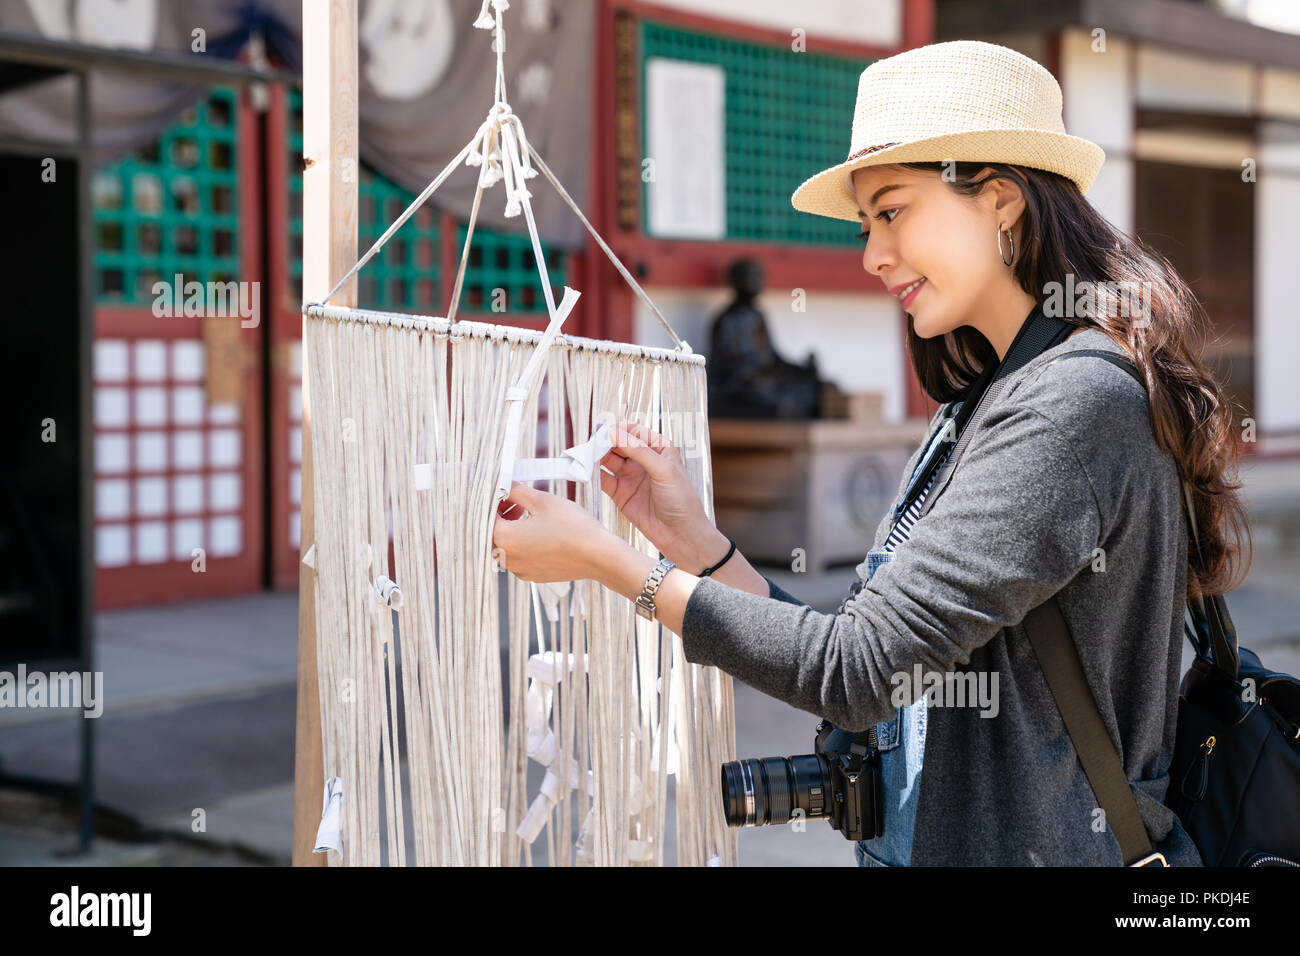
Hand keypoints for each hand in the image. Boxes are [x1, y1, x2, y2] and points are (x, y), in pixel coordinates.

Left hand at [490, 481, 614, 583]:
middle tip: (517, 502)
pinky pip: (519, 557)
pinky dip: (524, 544)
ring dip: (513, 529)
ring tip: (531, 516)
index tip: (507, 492)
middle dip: (502, 515)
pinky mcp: (533, 575)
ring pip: (506, 546)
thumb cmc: (572, 527)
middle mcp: (507, 558)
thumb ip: (516, 491)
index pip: (486, 516)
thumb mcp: (541, 500)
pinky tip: (541, 533)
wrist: (598, 556)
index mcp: (504, 538)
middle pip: (494, 532)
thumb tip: (504, 485)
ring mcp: (520, 570)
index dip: (495, 501)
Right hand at [598, 422, 722, 569]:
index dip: (619, 429)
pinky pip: (604, 479)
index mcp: (659, 448)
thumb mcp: (664, 470)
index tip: (606, 432)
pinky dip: (593, 474)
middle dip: (604, 442)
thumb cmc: (682, 500)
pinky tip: (586, 470)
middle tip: (592, 444)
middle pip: (618, 443)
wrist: (681, 535)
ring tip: (586, 456)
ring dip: (596, 456)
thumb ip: (639, 450)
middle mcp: (643, 460)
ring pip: (608, 460)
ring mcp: (630, 476)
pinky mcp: (620, 494)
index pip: (634, 430)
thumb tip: (615, 432)